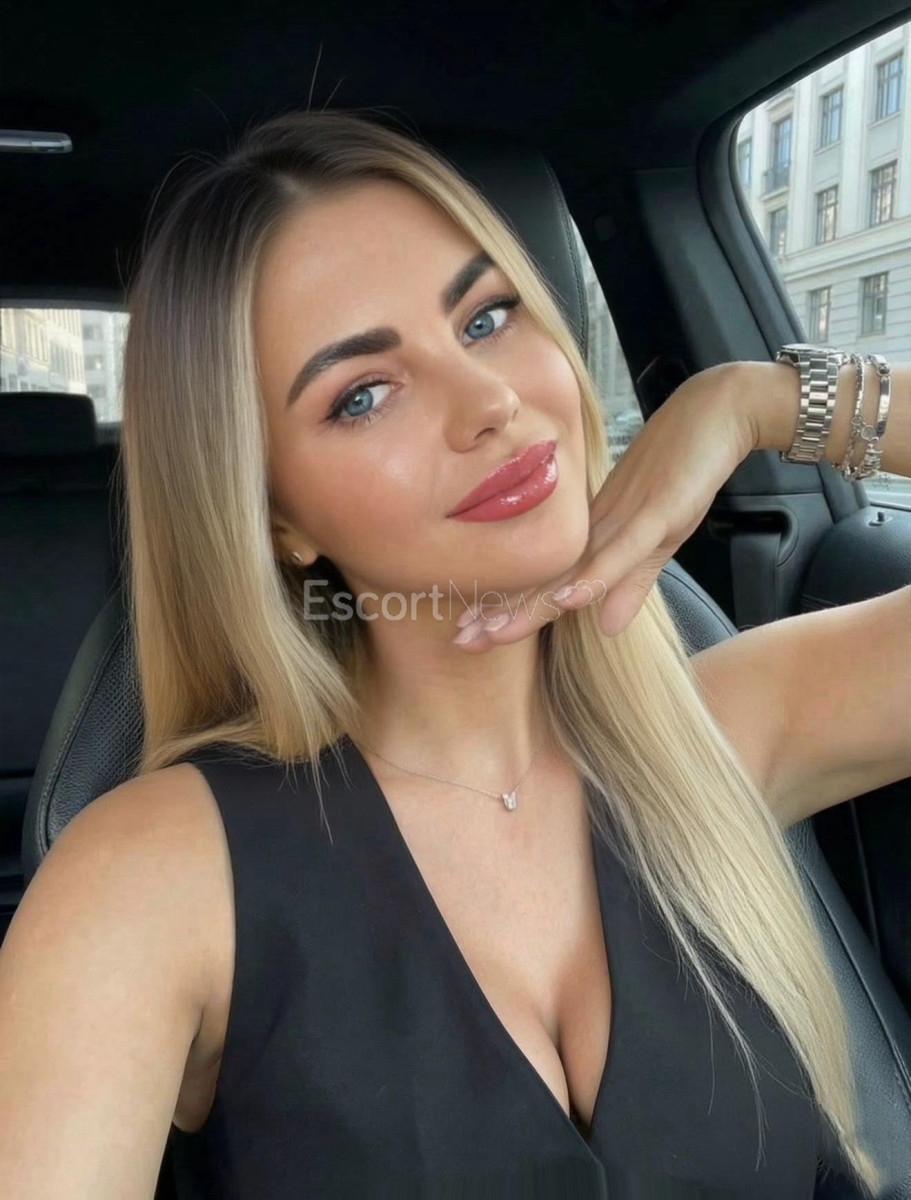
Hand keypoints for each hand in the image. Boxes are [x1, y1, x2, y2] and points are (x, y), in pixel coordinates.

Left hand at [452, 363, 754, 649]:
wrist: (714, 414)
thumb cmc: (682, 471)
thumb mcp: (657, 540)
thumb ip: (630, 583)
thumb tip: (606, 628)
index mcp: (594, 537)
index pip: (545, 581)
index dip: (510, 610)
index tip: (469, 636)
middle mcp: (598, 530)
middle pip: (544, 579)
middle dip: (502, 613)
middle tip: (459, 641)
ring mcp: (624, 520)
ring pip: (570, 569)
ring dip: (532, 603)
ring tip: (494, 632)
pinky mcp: (657, 513)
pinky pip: (620, 550)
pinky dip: (594, 576)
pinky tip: (568, 600)